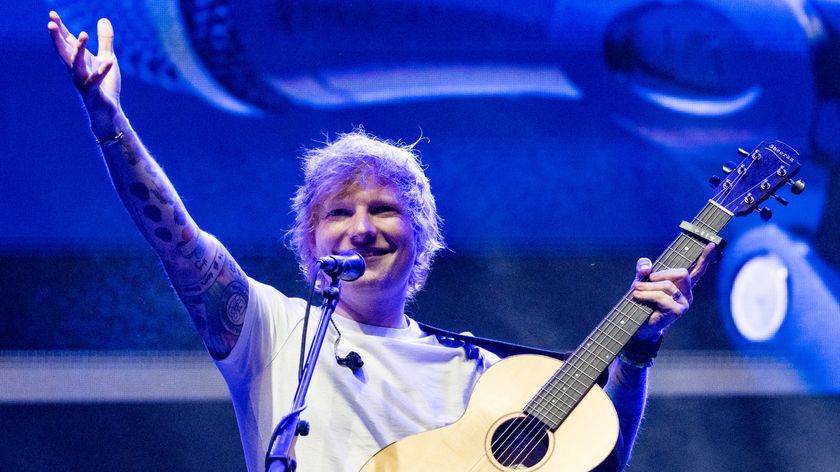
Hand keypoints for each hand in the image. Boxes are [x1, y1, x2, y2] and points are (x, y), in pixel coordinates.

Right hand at [48, 11, 121, 133]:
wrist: (107, 111)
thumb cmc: (105, 85)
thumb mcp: (107, 58)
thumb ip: (105, 40)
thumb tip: (103, 19)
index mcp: (79, 61)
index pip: (66, 42)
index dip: (60, 28)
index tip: (52, 13)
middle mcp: (76, 70)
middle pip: (64, 51)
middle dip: (57, 38)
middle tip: (50, 23)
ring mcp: (83, 81)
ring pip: (77, 64)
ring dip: (79, 49)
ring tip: (83, 34)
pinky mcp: (93, 91)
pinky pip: (96, 80)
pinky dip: (102, 71)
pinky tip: (110, 62)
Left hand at [631, 242, 716, 340]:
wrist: (637, 325)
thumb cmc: (641, 301)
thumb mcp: (641, 280)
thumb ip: (643, 268)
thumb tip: (647, 268)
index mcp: (682, 285)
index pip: (696, 269)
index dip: (704, 257)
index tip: (711, 244)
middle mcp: (687, 294)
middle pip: (682, 273)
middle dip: (662, 273)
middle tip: (648, 278)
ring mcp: (684, 303)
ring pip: (668, 285)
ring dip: (648, 286)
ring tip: (636, 290)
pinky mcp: (677, 311)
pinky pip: (662, 297)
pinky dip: (646, 295)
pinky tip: (637, 296)